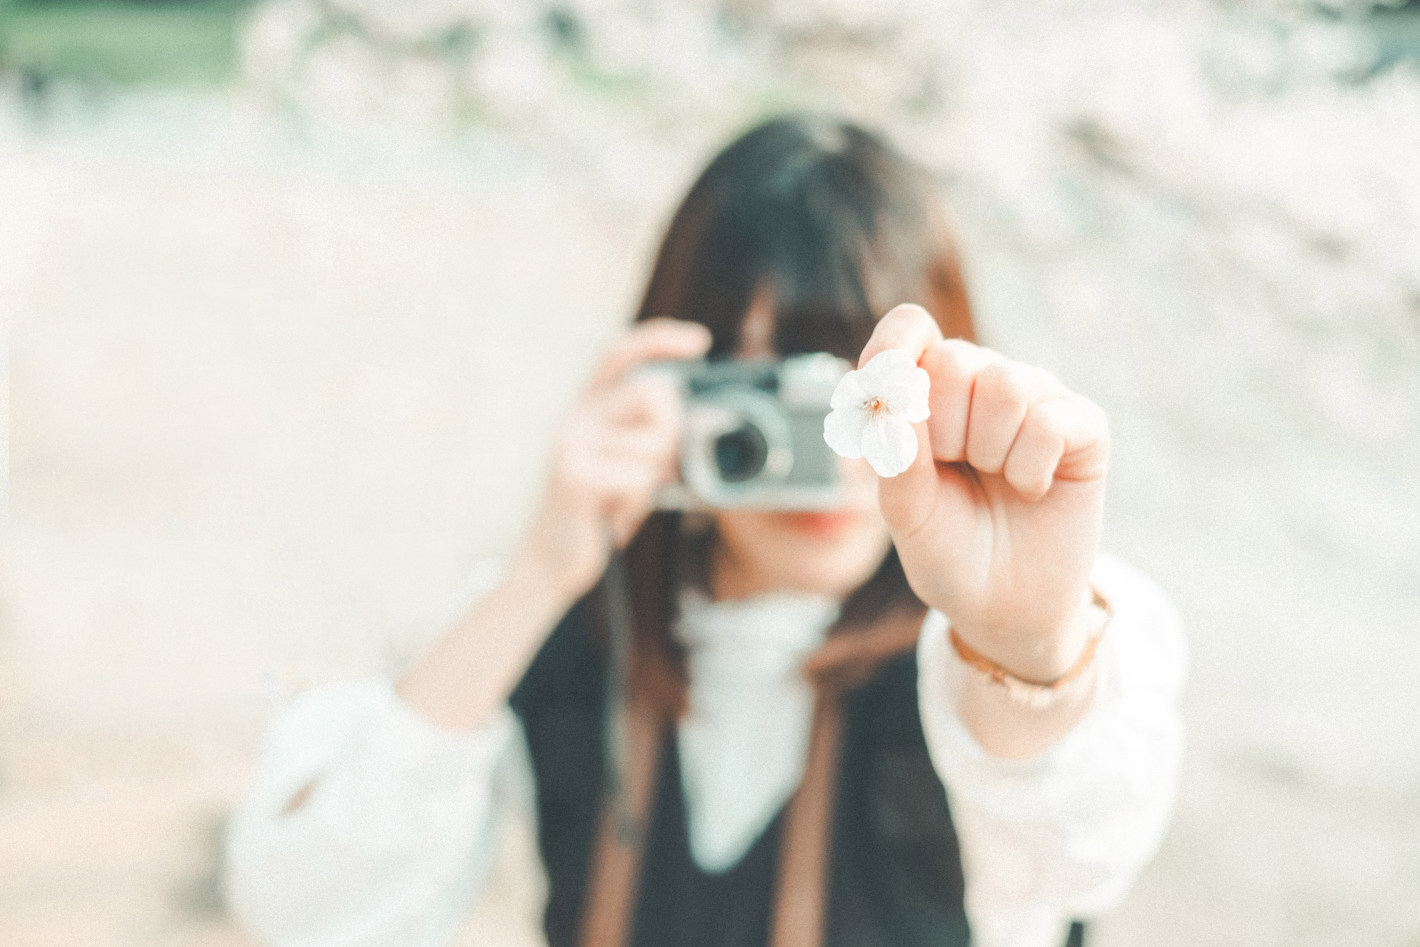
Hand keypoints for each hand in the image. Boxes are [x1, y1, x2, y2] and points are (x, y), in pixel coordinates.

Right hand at [518, 319, 710, 604]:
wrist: (550, 563)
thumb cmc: (597, 513)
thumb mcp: (628, 466)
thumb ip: (651, 437)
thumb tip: (692, 419)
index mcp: (587, 409)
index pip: (620, 355)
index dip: (660, 339)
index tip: (700, 341)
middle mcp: (575, 417)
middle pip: (654, 392)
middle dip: (673, 431)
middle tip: (659, 469)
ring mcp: (572, 443)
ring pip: (653, 442)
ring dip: (652, 480)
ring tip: (622, 500)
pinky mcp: (574, 474)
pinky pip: (640, 477)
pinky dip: (638, 503)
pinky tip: (612, 515)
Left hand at [861, 305, 1108, 681]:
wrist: (1003, 606)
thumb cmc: (948, 550)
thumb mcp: (906, 513)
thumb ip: (895, 457)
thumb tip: (893, 403)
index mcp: (928, 392)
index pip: (910, 329)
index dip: (895, 344)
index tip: (881, 380)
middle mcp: (982, 382)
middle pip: (952, 361)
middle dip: (940, 429)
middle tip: (955, 470)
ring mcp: (1036, 399)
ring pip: (1003, 384)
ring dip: (988, 450)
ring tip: (994, 480)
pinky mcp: (1082, 426)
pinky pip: (1049, 421)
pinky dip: (1030, 467)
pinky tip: (1031, 490)